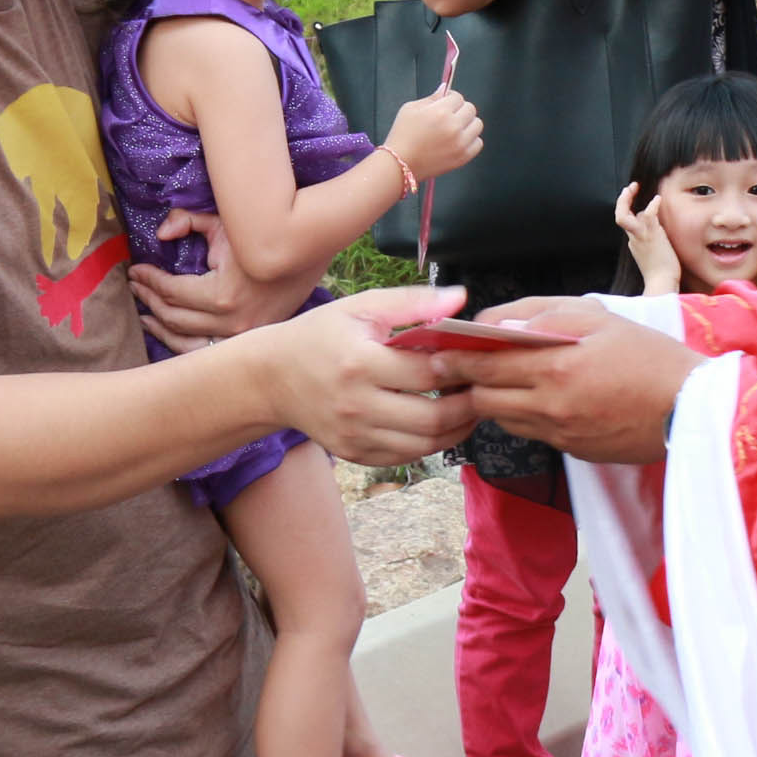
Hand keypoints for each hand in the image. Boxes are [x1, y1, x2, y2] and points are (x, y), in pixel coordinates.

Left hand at [131, 208, 317, 345]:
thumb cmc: (261, 238)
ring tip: (144, 311)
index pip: (171, 290)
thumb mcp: (225, 224)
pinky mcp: (245, 341)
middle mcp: (228, 323)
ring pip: (184, 339)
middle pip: (173, 316)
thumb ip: (188, 221)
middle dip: (149, 298)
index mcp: (221, 296)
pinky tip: (167, 332)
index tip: (136, 269)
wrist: (306, 259)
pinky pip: (204, 349)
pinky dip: (181, 342)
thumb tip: (160, 233)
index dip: (149, 278)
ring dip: (160, 326)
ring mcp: (239, 337)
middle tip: (136, 284)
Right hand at [268, 286, 479, 466]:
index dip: (460, 367)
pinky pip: (406, 456)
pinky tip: (443, 422)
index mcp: (360, 363)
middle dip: (468, 405)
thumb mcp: (362, 307)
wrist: (272, 378)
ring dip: (457, 429)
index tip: (478, 359)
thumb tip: (460, 300)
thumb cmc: (320, 336)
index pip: (428, 372)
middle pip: (432, 417)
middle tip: (485, 388)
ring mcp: (354, 435)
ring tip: (471, 406)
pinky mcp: (354, 453)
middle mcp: (356, 405)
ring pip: (424, 444)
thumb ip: (413, 302)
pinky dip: (432, 443)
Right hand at [385, 87, 483, 180]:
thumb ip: (431, 98)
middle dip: (460, 109)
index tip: (445, 103)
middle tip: (449, 116)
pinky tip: (458, 141)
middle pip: (470, 109)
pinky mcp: (463, 157)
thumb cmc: (402, 135)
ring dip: (468, 124)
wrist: (400, 163)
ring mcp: (460, 143)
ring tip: (455, 128)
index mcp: (440, 112)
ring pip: (477, 124)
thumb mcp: (410, 109)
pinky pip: (478, 143)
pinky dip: (471, 140)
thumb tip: (444, 89)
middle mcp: (454, 126)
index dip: (450, 98)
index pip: (458, 97)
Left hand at [437, 298, 703, 461]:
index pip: (482, 364)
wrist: (690, 408)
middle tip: (451, 367)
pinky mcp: (571, 451)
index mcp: (555, 367)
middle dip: (463, 381)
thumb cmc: (648, 355)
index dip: (453, 357)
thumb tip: (497, 323)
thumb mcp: (597, 316)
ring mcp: (558, 433)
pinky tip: (530, 397)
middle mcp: (549, 405)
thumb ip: (541, 314)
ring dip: (490, 399)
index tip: (435, 348)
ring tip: (489, 380)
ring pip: (501, 417)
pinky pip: (530, 432)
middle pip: (482, 397)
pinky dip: (520, 414)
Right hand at [615, 184, 681, 295]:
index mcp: (634, 242)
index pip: (628, 222)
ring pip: (624, 216)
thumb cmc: (662, 273)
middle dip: (622, 200)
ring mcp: (640, 237)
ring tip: (634, 187)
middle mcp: (634, 238)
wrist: (662, 283)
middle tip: (629, 188)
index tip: (633, 199)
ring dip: (626, 199)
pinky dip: (651, 206)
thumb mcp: (655, 254)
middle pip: (620, 216)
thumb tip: (660, 230)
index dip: (628, 209)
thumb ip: (653, 241)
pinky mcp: (650, 237)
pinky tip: (657, 199)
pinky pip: (647, 216)